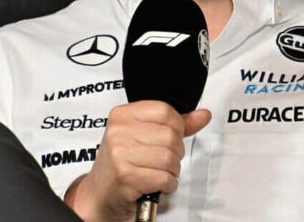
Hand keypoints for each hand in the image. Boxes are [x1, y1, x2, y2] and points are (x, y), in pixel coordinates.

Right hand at [65, 101, 210, 220]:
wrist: (100, 193)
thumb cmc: (123, 162)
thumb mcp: (145, 135)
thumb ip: (176, 124)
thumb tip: (204, 115)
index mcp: (123, 115)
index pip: (165, 111)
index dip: (177, 126)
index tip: (171, 137)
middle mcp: (118, 131)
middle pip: (170, 135)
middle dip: (176, 152)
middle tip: (164, 160)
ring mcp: (120, 154)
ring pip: (169, 157)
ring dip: (172, 170)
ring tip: (160, 172)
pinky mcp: (125, 176)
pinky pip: (163, 178)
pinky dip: (168, 184)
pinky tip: (157, 183)